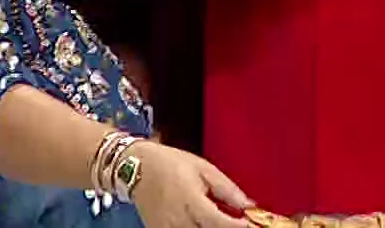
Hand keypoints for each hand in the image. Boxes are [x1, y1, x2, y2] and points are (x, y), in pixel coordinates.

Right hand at [128, 141, 252, 227]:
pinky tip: (201, 222)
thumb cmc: (172, 163)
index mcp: (191, 201)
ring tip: (219, 220)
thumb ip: (227, 189)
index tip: (249, 223)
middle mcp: (178, 220)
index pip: (218, 222)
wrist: (136, 168)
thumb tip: (249, 205)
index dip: (237, 226)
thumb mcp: (204, 169)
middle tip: (237, 222)